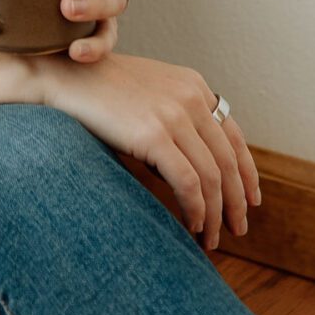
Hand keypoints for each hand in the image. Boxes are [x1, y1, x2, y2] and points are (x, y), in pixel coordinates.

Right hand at [29, 48, 263, 251]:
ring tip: (211, 238)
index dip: (247, 173)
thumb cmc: (100, 92)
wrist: (64, 76)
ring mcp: (174, 115)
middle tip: (237, 229)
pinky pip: (189, 183)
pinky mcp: (154, 135)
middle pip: (228, 161)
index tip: (250, 200)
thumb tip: (197, 175)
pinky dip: (197, 210)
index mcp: (193, 85)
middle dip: (236, 201)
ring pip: (212, 177)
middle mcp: (190, 97)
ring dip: (216, 214)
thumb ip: (177, 122)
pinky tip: (193, 225)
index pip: (234, 136)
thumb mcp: (149, 96)